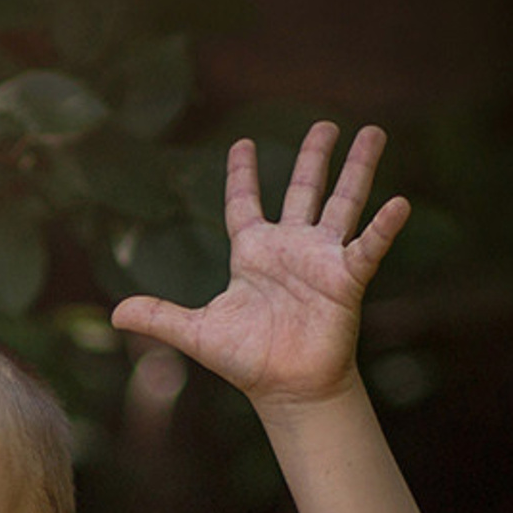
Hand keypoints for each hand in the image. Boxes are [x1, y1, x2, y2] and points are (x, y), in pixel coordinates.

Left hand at [113, 122, 406, 409]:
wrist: (283, 387)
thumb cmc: (245, 358)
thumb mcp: (196, 333)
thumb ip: (160, 317)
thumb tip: (115, 312)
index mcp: (253, 255)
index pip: (244, 205)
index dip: (241, 176)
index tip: (241, 144)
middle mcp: (290, 248)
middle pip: (304, 191)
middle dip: (314, 158)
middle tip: (326, 125)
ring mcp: (321, 258)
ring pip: (342, 202)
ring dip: (358, 169)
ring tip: (371, 133)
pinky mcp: (346, 277)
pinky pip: (366, 245)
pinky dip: (382, 227)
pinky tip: (398, 203)